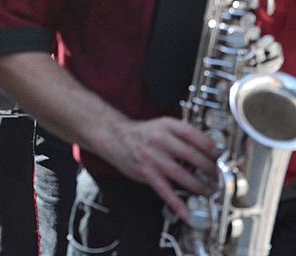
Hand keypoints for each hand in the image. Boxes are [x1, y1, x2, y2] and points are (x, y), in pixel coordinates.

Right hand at [105, 117, 220, 220]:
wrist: (114, 136)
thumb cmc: (142, 134)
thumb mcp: (162, 125)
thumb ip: (183, 135)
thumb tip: (209, 149)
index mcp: (167, 125)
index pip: (195, 135)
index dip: (211, 147)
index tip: (221, 156)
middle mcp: (160, 140)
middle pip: (192, 156)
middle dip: (210, 169)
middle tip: (219, 177)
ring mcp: (152, 157)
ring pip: (182, 174)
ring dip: (199, 185)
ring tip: (209, 191)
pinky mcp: (145, 172)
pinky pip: (164, 190)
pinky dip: (176, 202)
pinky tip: (186, 211)